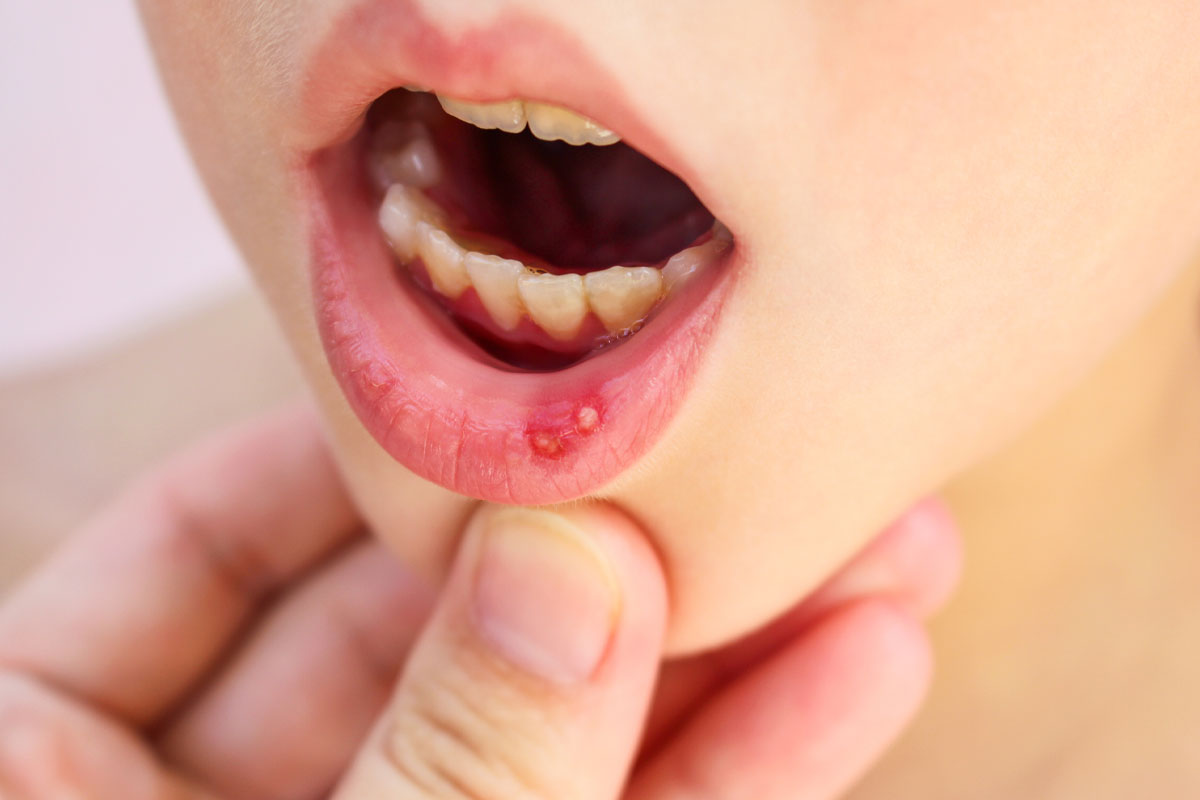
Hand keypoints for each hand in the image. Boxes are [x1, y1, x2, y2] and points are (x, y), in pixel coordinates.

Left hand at [0, 405, 959, 799]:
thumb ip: (441, 756)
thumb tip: (574, 566)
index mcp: (58, 763)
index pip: (200, 546)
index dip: (352, 461)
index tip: (510, 397)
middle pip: (421, 640)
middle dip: (605, 562)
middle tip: (761, 457)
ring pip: (550, 738)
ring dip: (722, 664)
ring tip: (881, 560)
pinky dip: (732, 773)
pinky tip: (856, 678)